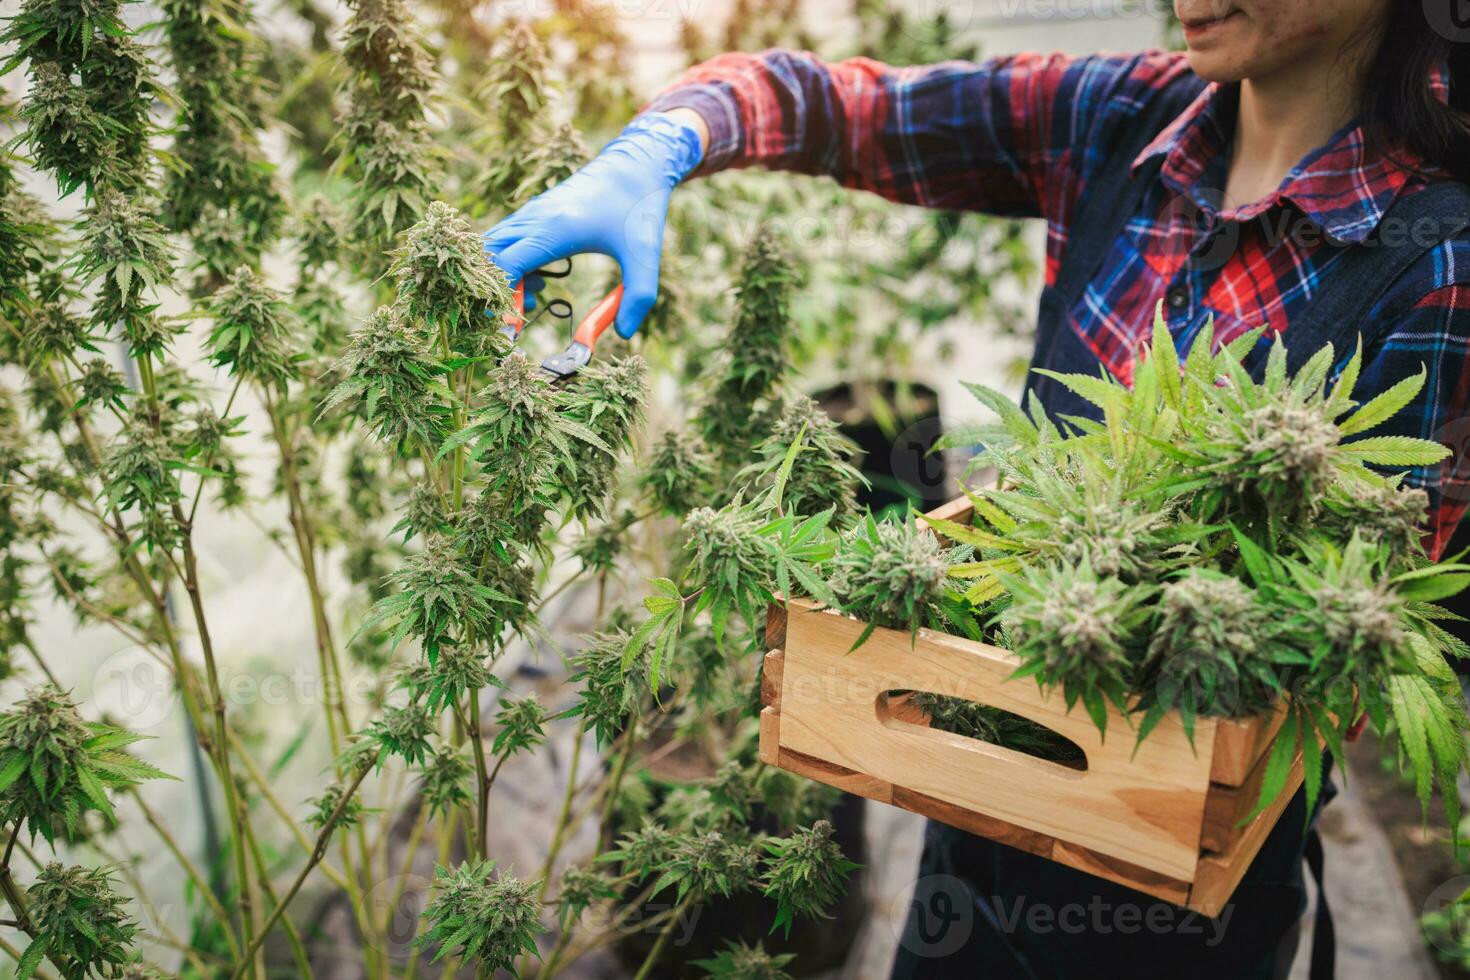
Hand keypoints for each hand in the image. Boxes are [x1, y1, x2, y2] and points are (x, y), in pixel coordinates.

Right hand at [482, 112, 704, 338]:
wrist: (636, 163)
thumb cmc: (640, 209)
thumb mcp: (645, 257)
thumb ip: (638, 298)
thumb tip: (622, 333)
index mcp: (555, 229)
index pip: (506, 265)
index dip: (504, 300)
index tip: (512, 329)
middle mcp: (536, 218)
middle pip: (491, 256)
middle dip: (498, 291)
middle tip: (521, 315)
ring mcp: (532, 212)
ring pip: (495, 246)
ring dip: (505, 275)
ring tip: (536, 294)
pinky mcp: (535, 211)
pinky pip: (506, 238)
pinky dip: (511, 261)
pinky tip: (541, 275)